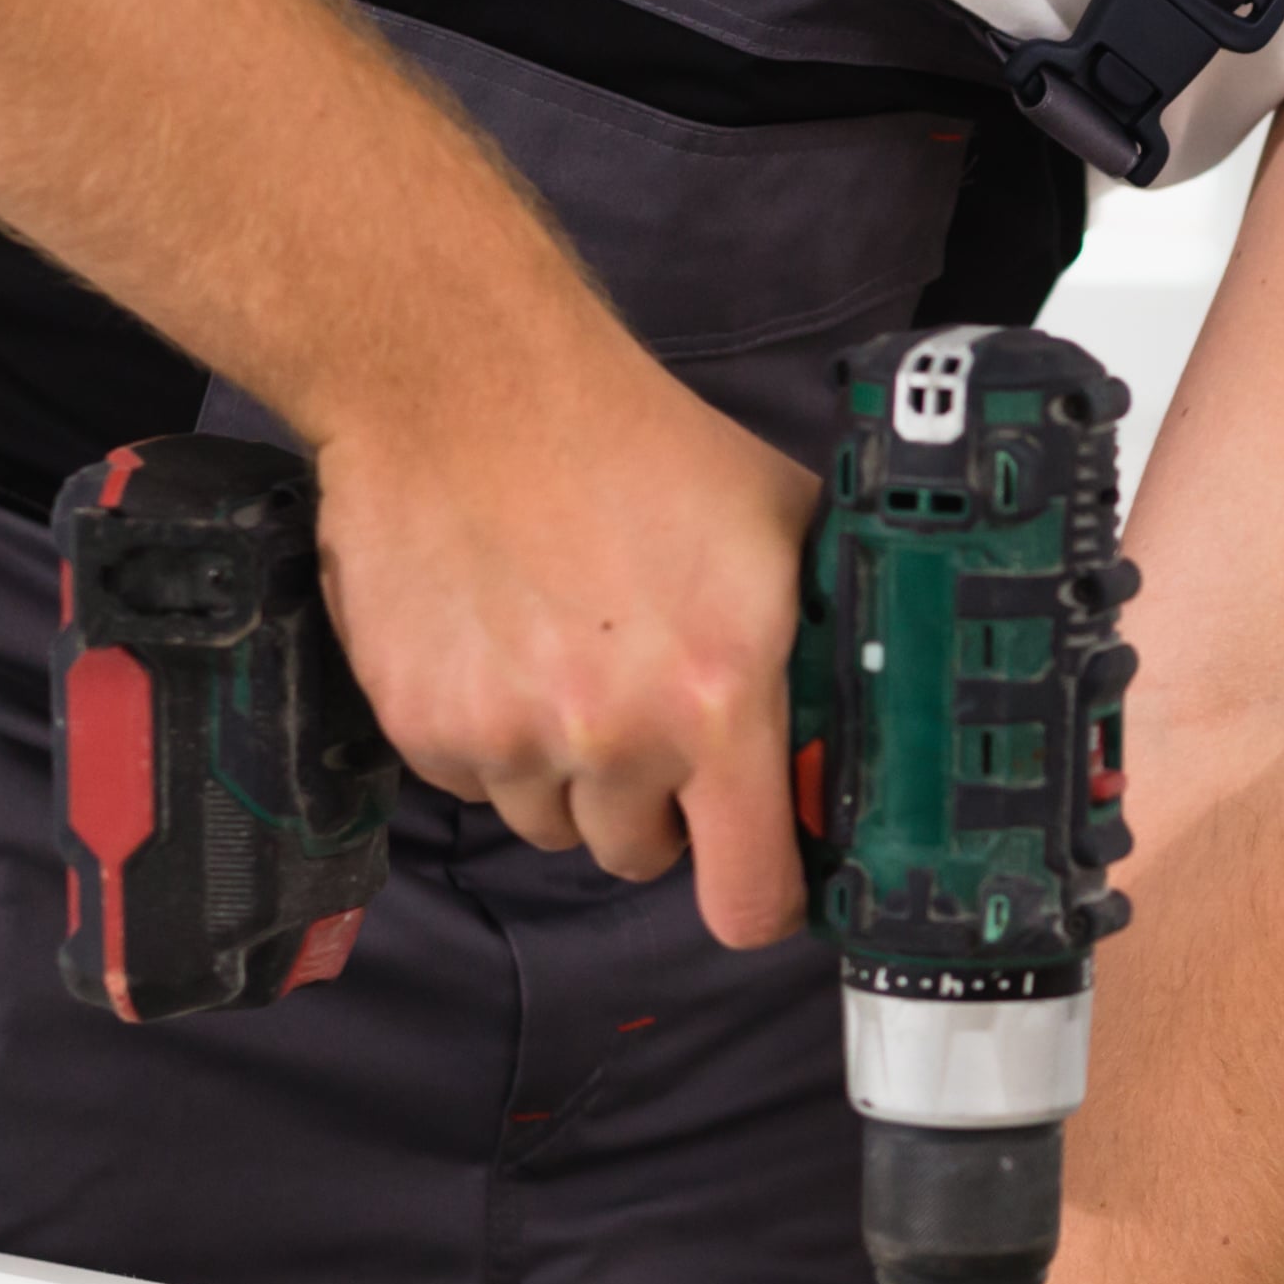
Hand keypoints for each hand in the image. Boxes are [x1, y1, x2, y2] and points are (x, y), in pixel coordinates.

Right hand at [308, 339, 815, 946]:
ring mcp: (507, 737)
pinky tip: (501, 648)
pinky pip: (472, 784)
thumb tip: (861, 711)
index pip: (749, 896)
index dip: (761, 897)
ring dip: (568, 775)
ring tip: (568, 664)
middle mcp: (612, 738)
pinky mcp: (422, 724)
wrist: (469, 387)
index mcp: (718, 701)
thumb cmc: (635, 445)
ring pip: (552, 824)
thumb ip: (826, 631)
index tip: (758, 872)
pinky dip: (488, 740)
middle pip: (640, 858)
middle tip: (646, 715)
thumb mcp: (780, 525)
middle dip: (654, 807)